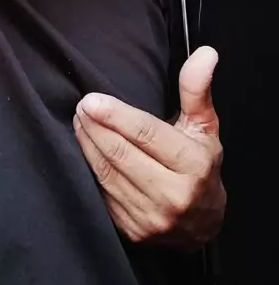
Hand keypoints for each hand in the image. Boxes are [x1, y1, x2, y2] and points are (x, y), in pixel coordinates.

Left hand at [73, 46, 225, 249]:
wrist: (203, 224)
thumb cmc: (201, 166)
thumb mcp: (204, 127)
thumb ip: (196, 89)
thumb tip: (204, 54)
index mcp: (193, 165)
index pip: (147, 135)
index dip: (116, 116)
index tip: (92, 100)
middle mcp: (173, 195)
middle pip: (121, 154)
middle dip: (95, 127)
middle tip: (81, 106)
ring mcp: (151, 217)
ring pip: (107, 173)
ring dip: (87, 144)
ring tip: (79, 121)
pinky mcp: (132, 230)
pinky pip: (102, 193)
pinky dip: (90, 168)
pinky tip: (85, 148)